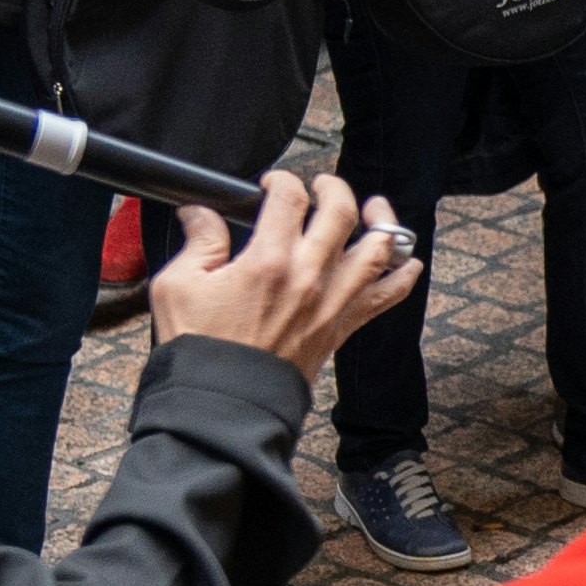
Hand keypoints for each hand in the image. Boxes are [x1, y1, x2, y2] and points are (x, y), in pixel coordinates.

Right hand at [144, 172, 417, 374]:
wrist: (222, 404)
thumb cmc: (200, 351)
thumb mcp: (178, 286)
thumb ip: (198, 243)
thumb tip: (200, 214)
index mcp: (268, 261)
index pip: (290, 198)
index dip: (282, 181)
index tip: (273, 185)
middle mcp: (308, 277)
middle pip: (340, 212)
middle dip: (334, 188)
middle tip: (322, 186)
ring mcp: (330, 302)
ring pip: (376, 248)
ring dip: (380, 220)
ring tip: (373, 207)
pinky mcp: (340, 327)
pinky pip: (385, 297)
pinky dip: (402, 277)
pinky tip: (407, 261)